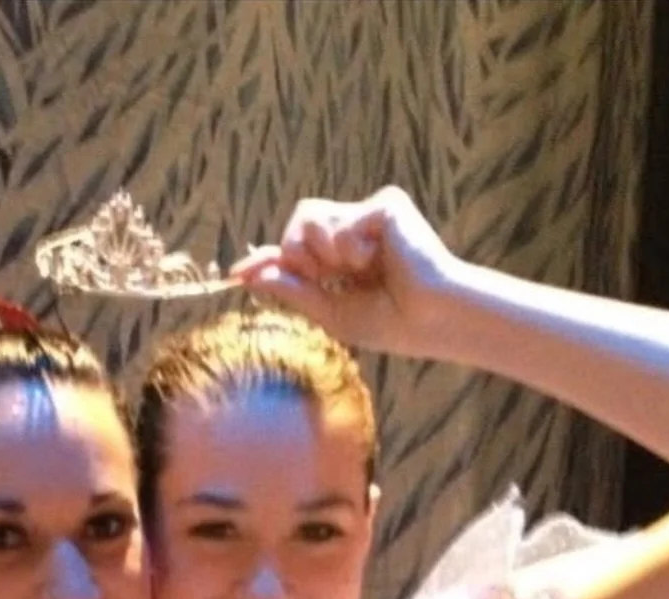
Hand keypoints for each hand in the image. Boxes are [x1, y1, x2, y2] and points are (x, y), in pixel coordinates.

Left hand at [233, 187, 459, 359]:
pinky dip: (350, 248)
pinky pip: (341, 220)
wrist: (431, 320)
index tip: (238, 273)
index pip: (294, 248)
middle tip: (325, 278)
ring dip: (322, 252)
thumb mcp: (332, 313)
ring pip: (310, 216)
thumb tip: (256, 276)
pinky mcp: (386, 204)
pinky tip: (378, 261)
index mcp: (341, 259)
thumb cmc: (392, 324)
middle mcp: (353, 231)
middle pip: (296, 225)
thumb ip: (296, 291)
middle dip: (297, 255)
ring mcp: (369, 214)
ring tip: (357, 271)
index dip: (267, 258)